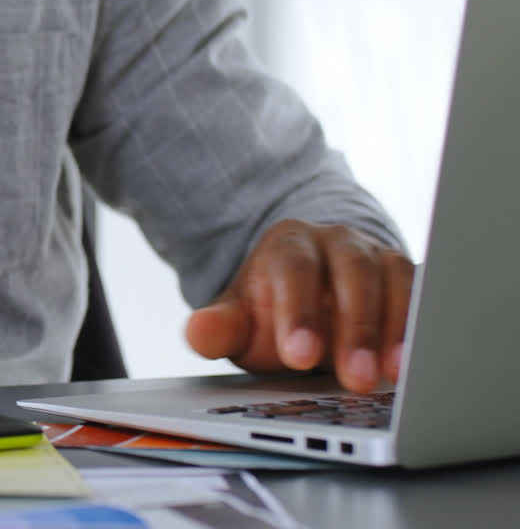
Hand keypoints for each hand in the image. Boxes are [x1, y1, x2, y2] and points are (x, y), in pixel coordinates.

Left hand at [185, 219, 414, 393]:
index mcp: (289, 245)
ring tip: (391, 376)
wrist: (308, 296)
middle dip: (354, 328)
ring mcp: (379, 259)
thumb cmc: (272, 312)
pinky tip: (421, 366)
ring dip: (395, 331)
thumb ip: (219, 328)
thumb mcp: (240, 320)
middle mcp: (338, 243)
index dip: (297, 311)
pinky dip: (423, 330)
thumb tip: (197, 334)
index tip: (298, 354)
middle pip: (352, 274)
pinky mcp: (409, 281)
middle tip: (354, 379)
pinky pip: (424, 298)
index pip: (294, 269)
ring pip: (395, 283)